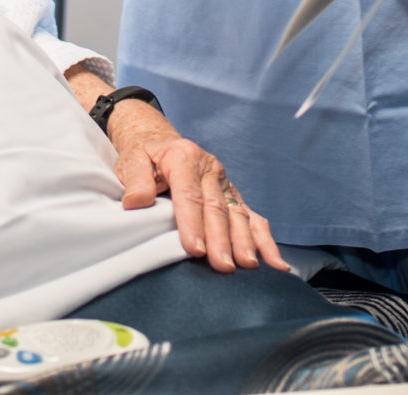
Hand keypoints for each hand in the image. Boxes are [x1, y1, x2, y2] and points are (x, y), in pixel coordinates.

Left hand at [102, 102, 288, 273]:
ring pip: (238, 214)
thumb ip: (135, 180)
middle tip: (223, 266)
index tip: (195, 249)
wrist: (160, 143)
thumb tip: (136, 203)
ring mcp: (225, 183)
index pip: (190, 194)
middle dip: (221, 239)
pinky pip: (252, 218)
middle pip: (216, 207)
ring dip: (244, 242)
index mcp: (184, 157)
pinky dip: (264, 240)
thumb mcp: (132, 160)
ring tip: (248, 265)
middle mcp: (210, 168)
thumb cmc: (145, 157)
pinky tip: (275, 262)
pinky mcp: (233, 196)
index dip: (192, 223)